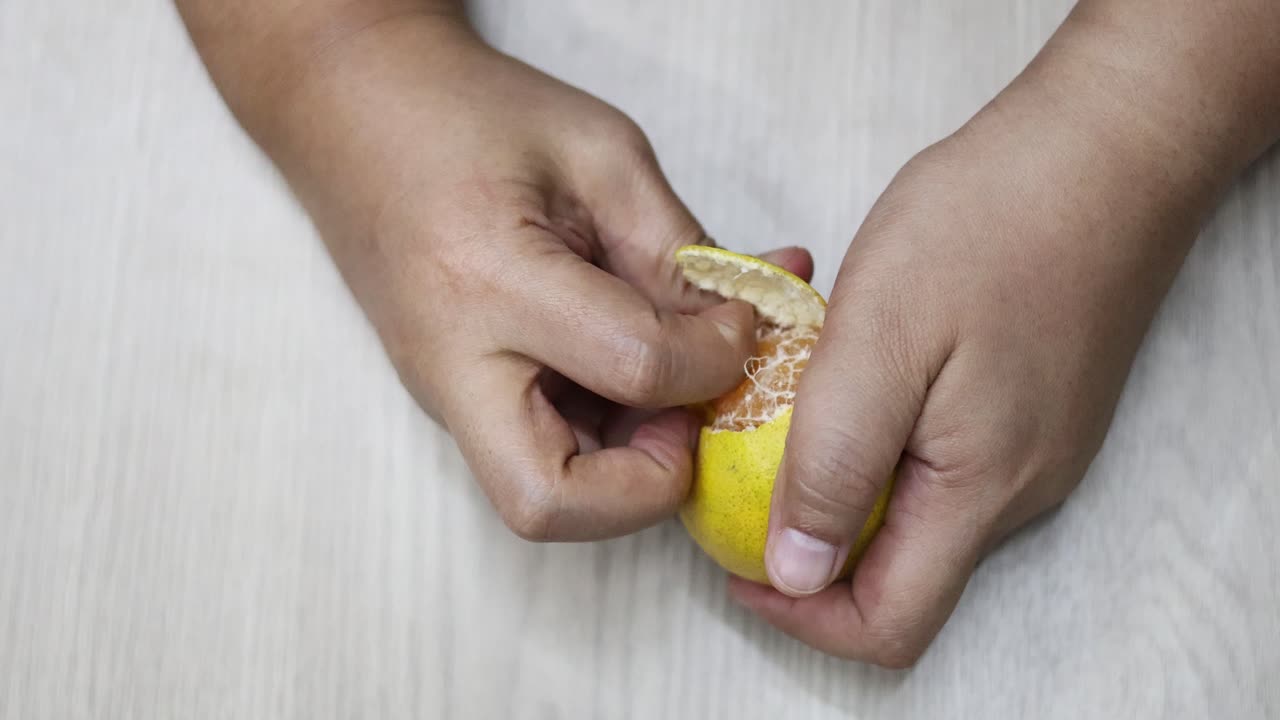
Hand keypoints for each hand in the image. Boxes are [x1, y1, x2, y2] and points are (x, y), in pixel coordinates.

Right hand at [237, 12, 814, 540]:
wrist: (348, 111)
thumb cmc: (470, 114)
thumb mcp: (600, 154)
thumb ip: (676, 250)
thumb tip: (745, 326)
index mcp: (490, 279)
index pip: (633, 365)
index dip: (718, 354)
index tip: (742, 318)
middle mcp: (452, 361)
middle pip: (547, 504)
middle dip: (646, 486)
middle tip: (686, 415)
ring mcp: (441, 392)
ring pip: (539, 498)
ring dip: (624, 467)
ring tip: (666, 389)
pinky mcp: (449, 398)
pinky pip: (533, 453)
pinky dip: (599, 439)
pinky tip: (628, 371)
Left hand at [728, 4, 1272, 665]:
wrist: (1106, 145)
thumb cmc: (993, 224)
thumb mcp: (881, 339)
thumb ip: (836, 462)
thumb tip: (796, 572)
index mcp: (978, 490)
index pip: (888, 623)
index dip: (801, 615)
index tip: (733, 561)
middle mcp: (1014, 490)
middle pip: (896, 569)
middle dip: (807, 533)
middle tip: (743, 457)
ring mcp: (1029, 448)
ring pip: (910, 504)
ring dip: (836, 466)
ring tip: (787, 391)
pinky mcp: (1029, 404)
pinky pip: (936, 450)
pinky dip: (875, 424)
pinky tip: (847, 358)